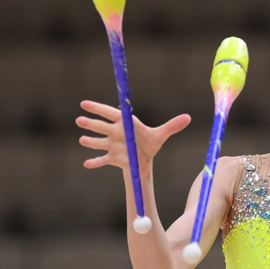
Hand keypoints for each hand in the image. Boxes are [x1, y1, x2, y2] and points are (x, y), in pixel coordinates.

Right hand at [76, 100, 190, 170]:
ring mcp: (111, 145)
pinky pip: (102, 161)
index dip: (98, 108)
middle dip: (92, 124)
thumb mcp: (161, 135)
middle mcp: (115, 133)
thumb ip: (172, 126)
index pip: (110, 113)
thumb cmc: (149, 142)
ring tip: (82, 140)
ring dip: (90, 141)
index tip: (85, 104)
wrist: (144, 159)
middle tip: (80, 120)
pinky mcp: (112, 158)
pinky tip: (87, 164)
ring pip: (99, 142)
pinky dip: (95, 163)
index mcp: (124, 124)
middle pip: (102, 127)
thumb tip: (188, 118)